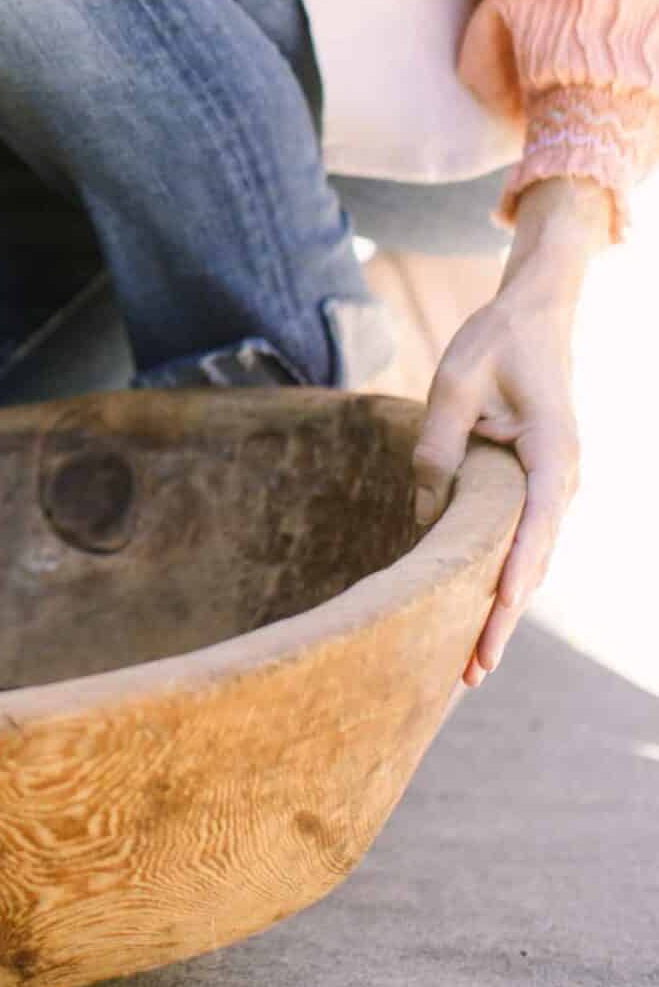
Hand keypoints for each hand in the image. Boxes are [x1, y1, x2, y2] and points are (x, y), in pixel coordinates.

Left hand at [413, 177, 607, 688]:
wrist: (536, 314)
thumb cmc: (496, 342)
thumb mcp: (454, 382)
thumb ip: (438, 443)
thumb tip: (422, 512)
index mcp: (553, 451)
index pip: (535, 523)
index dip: (516, 570)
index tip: (500, 609)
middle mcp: (564, 477)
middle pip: (535, 560)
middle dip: (503, 617)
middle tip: (471, 672)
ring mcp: (557, 487)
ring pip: (531, 561)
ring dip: (502, 610)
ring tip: (470, 666)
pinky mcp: (540, 488)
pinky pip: (523, 544)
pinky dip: (504, 581)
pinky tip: (479, 616)